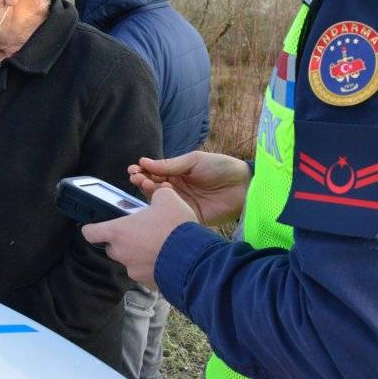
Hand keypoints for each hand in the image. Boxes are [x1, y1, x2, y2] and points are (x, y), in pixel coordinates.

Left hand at [80, 188, 197, 286]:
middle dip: (123, 240)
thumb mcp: (167, 198)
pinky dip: (152, 265)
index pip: (90, 233)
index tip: (94, 226)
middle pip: (112, 246)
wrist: (194, 258)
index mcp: (118, 232)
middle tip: (140, 231)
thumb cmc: (175, 227)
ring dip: (139, 253)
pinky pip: (145, 271)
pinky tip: (166, 257)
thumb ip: (156, 194)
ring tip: (157, 244)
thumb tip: (158, 194)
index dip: (91, 228)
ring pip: (130, 260)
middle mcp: (121, 253)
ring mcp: (134, 269)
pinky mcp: (148, 282)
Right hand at [128, 151, 250, 226]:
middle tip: (137, 178)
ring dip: (149, 192)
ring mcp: (182, 203)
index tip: (133, 169)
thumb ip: (170, 164)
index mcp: (177, 174)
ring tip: (145, 184)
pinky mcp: (189, 217)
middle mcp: (177, 189)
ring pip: (160, 201)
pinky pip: (172, 214)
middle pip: (153, 187)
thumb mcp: (193, 160)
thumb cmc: (220, 167)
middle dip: (142, 181)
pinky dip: (164, 208)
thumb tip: (144, 161)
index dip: (143, 171)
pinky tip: (160, 199)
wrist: (244, 185)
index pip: (155, 173)